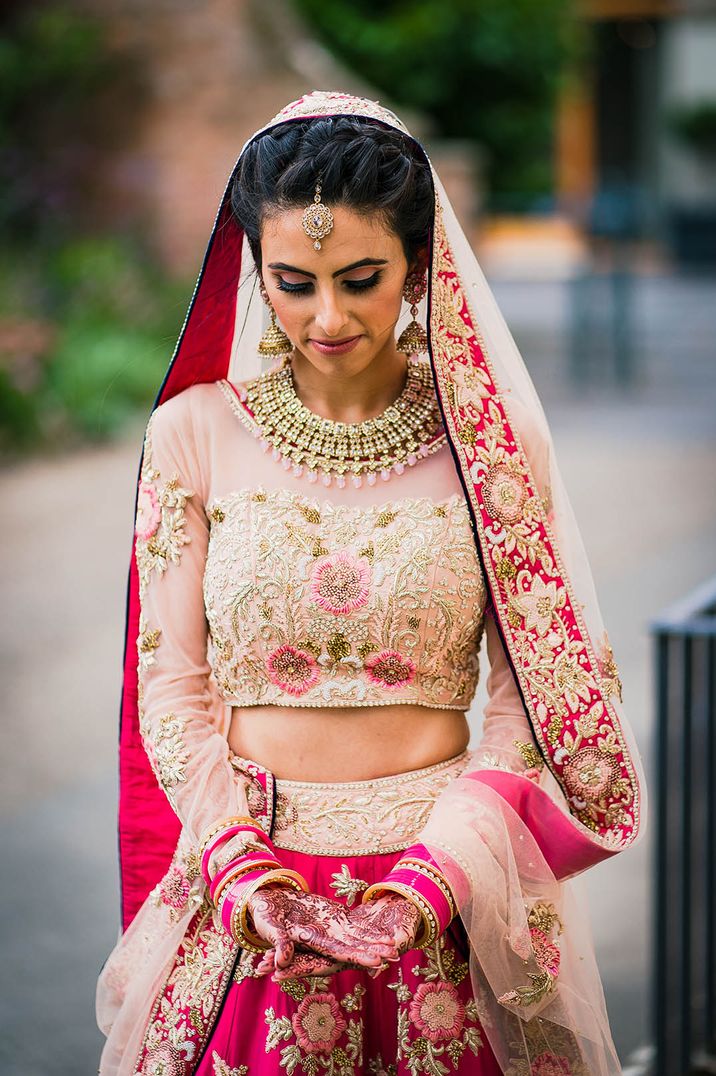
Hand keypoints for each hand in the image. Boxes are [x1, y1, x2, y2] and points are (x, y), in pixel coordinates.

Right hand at [246, 885, 399, 970]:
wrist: (265, 901)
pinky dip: (367, 929)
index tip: (376, 962)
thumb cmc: (263, 915)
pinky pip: (352, 924)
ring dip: (374, 942)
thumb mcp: (268, 927)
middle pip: (352, 948)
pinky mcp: (331, 916)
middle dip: (373, 951)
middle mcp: (324, 938)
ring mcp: (329, 928)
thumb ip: (277, 942)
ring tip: (395, 947)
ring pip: (356, 938)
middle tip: (395, 956)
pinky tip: (382, 932)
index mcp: (311, 942)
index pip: (338, 952)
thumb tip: (282, 960)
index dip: (357, 956)